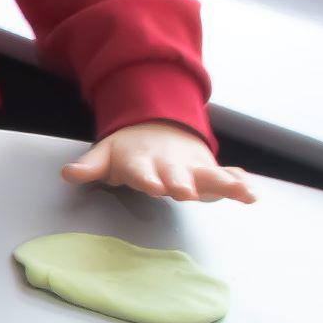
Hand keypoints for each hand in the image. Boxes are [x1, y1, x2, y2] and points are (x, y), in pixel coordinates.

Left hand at [62, 121, 254, 203]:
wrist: (158, 127)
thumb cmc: (128, 150)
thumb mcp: (105, 154)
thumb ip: (90, 166)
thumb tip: (68, 173)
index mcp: (142, 162)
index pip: (142, 172)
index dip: (147, 179)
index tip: (153, 188)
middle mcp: (170, 165)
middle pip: (177, 175)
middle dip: (182, 183)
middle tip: (187, 194)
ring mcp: (192, 167)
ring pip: (209, 175)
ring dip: (224, 183)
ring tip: (240, 192)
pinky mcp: (209, 171)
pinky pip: (228, 176)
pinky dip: (241, 183)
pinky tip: (254, 194)